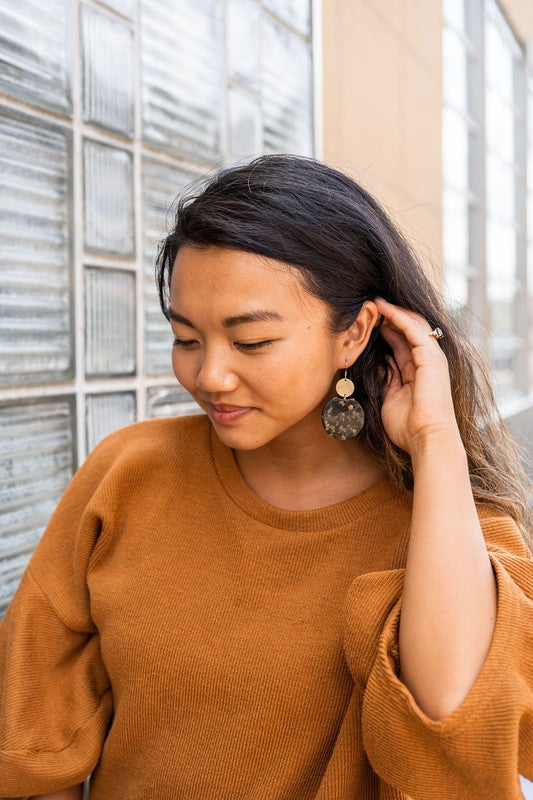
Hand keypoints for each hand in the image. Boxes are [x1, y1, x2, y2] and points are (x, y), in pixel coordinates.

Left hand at [373, 296, 459, 456]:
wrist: (427, 439)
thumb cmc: (408, 427)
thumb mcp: (389, 398)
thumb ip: (385, 380)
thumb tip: (376, 364)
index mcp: (418, 372)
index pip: (402, 343)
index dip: (385, 331)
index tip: (367, 322)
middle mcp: (427, 362)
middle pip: (408, 330)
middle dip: (389, 317)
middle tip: (368, 305)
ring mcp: (432, 358)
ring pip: (412, 324)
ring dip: (392, 312)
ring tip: (373, 301)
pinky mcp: (431, 356)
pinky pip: (413, 328)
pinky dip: (397, 316)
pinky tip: (382, 307)